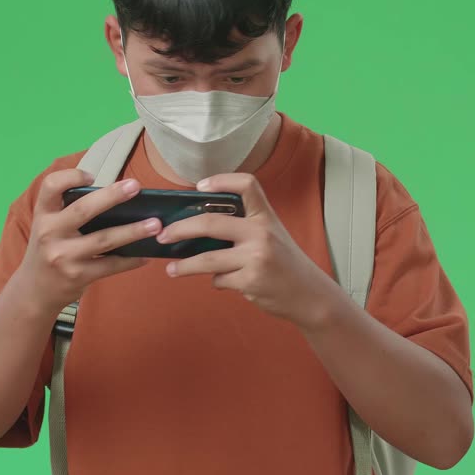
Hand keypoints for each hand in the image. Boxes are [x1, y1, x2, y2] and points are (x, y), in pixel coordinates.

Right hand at [14, 170, 161, 313]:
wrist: (34, 292)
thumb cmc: (48, 250)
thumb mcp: (48, 226)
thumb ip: (69, 210)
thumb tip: (116, 195)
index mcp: (43, 214)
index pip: (50, 186)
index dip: (71, 176)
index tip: (92, 177)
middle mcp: (49, 233)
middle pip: (83, 210)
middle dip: (112, 197)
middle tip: (135, 186)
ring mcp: (63, 256)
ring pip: (103, 240)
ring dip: (132, 231)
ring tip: (155, 224)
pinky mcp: (77, 276)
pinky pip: (110, 266)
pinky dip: (131, 260)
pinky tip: (145, 255)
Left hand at [156, 173, 347, 331]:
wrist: (310, 294)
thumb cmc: (285, 263)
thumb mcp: (273, 236)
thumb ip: (244, 228)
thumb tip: (198, 229)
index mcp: (266, 216)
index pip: (247, 185)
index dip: (222, 181)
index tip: (200, 186)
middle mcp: (261, 233)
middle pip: (210, 223)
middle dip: (180, 229)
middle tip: (164, 235)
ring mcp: (255, 257)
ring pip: (207, 259)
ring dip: (184, 265)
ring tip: (170, 269)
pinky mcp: (250, 281)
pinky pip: (219, 279)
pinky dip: (216, 281)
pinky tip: (222, 282)